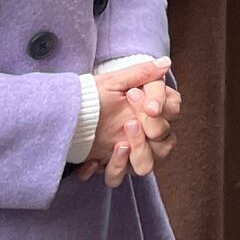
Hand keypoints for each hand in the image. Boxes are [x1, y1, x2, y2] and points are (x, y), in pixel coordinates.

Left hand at [80, 57, 176, 185]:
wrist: (66, 114)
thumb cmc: (90, 95)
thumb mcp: (114, 81)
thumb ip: (141, 73)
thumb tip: (165, 62)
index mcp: (150, 108)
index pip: (173, 110)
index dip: (163, 110)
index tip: (148, 108)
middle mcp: (146, 131)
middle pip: (166, 143)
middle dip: (149, 134)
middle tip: (129, 122)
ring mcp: (130, 150)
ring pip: (147, 165)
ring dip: (136, 155)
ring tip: (118, 145)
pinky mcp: (112, 164)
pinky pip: (118, 177)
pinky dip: (108, 170)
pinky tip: (93, 161)